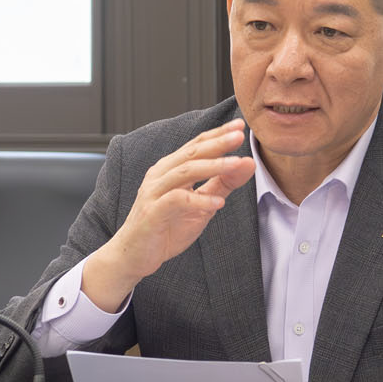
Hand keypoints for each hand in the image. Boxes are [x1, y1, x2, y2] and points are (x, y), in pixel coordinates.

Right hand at [81, 119, 257, 311]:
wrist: (134, 255)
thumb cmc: (165, 228)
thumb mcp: (201, 205)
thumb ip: (222, 184)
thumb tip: (247, 163)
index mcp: (170, 169)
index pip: (197, 145)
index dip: (218, 134)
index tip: (240, 126)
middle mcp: (161, 175)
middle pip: (191, 153)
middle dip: (217, 143)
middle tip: (240, 135)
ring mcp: (154, 192)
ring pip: (185, 171)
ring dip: (212, 166)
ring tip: (236, 163)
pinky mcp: (152, 212)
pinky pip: (176, 200)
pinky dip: (199, 200)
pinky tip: (218, 203)